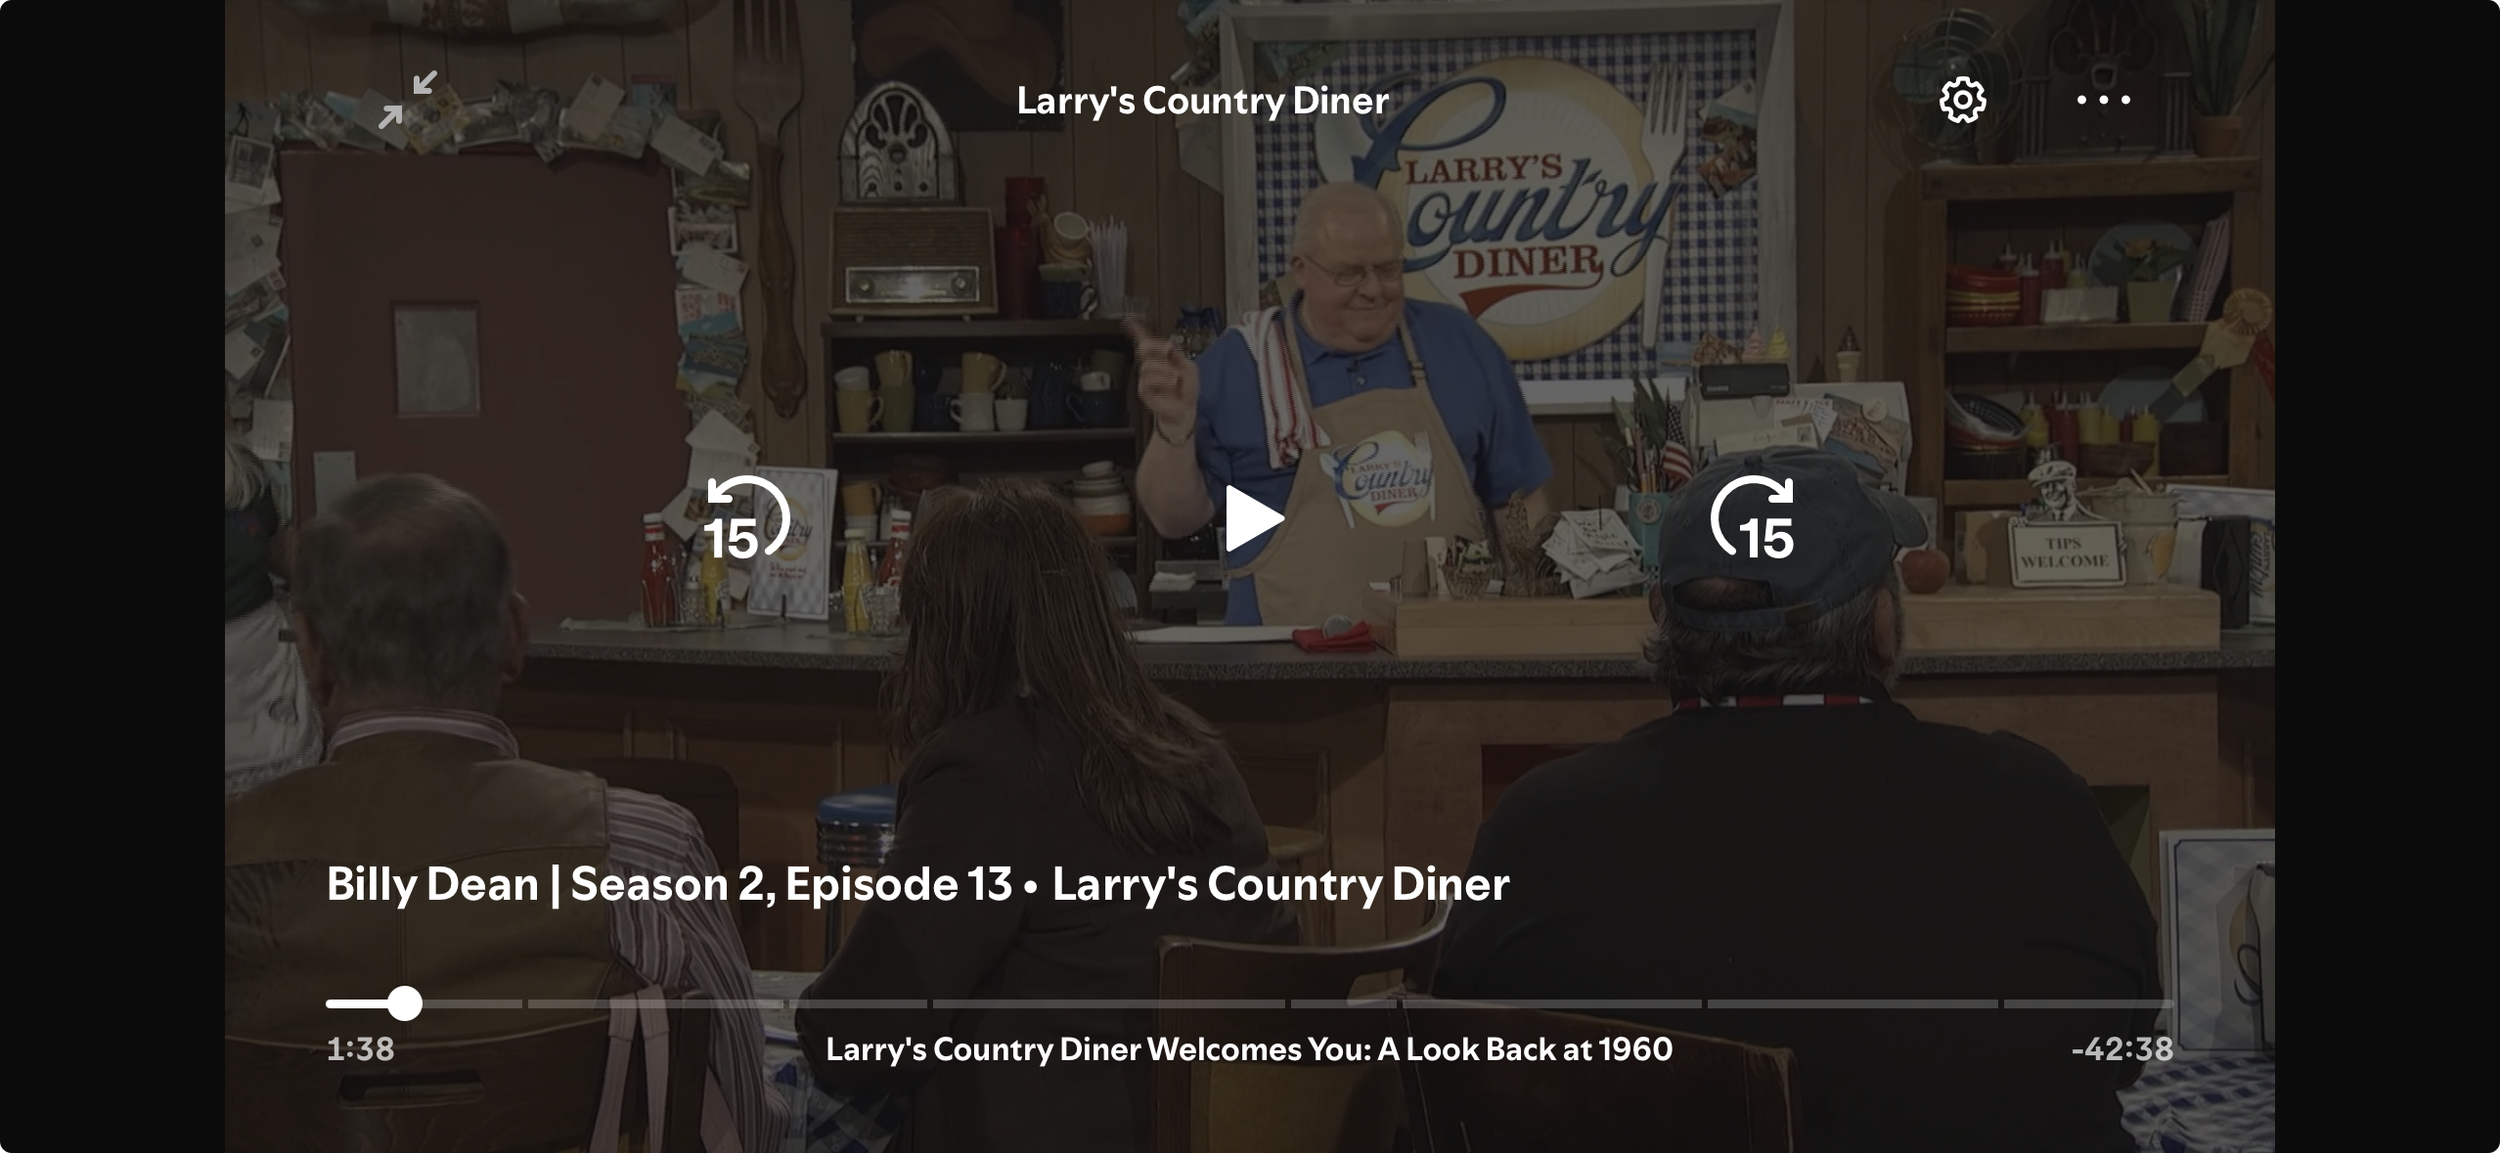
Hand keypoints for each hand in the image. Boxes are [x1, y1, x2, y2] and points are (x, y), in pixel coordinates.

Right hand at [1125, 317, 1197, 439]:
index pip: (1146, 341)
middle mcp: (1151, 365)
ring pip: (1148, 365)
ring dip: (1165, 371)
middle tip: (1168, 351)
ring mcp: (1146, 378)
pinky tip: (1172, 385)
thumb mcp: (1188, 368)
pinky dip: (1162, 381)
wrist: (1185, 411)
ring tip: (1175, 380)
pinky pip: (1147, 381)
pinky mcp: (1144, 391)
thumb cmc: (1186, 391)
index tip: (1129, 320)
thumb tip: (1167, 344)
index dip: (1137, 330)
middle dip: (1156, 346)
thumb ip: (1177, 356)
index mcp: (1161, 358)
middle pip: (1144, 347)